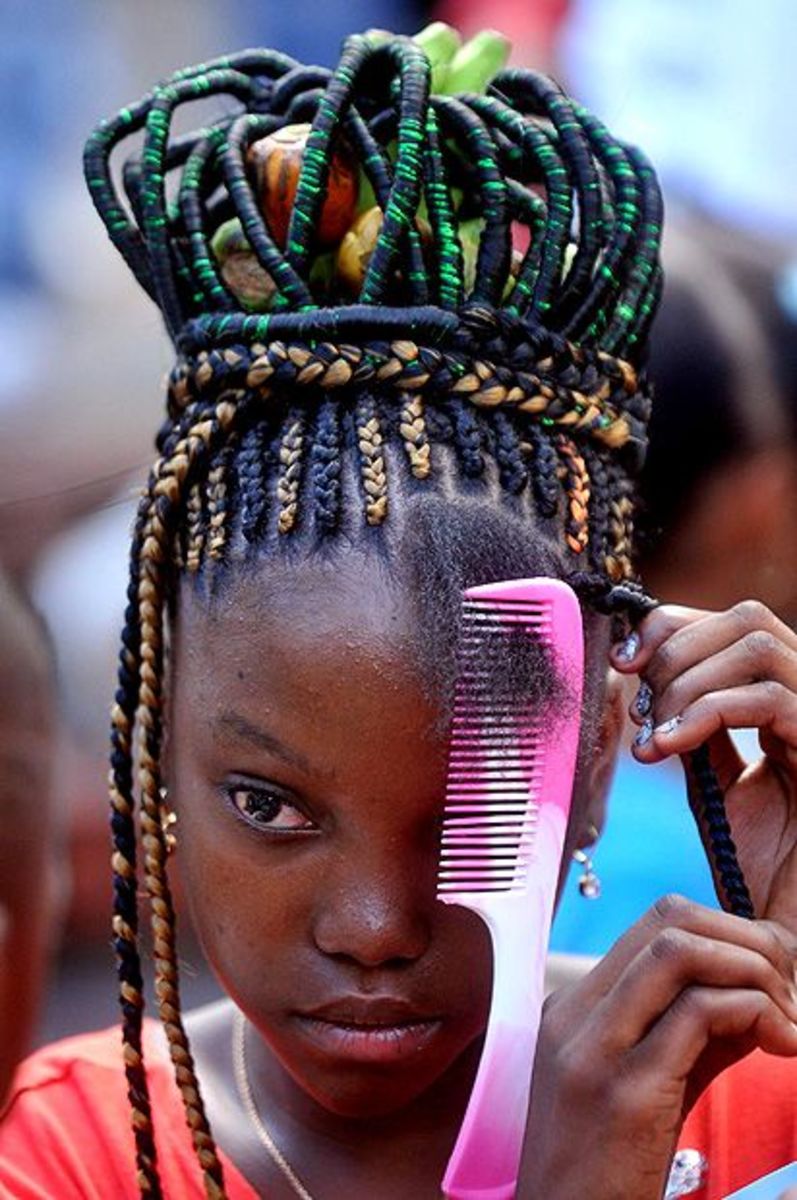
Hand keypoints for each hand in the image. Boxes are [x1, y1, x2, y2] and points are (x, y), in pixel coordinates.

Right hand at [517, 898, 796, 1199]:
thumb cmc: (606, 1175)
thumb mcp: (646, 1088)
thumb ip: (693, 1034)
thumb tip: (757, 995)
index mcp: (574, 1008)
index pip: (658, 922)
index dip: (729, 934)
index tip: (772, 976)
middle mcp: (576, 1015)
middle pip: (669, 920)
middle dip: (747, 942)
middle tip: (789, 991)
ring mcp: (594, 1049)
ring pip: (679, 951)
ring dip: (754, 972)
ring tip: (786, 1022)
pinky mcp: (625, 1092)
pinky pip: (698, 1014)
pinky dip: (754, 1014)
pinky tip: (780, 1046)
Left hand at [612, 599, 796, 930]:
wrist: (790, 929)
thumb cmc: (760, 863)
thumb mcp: (714, 780)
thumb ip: (693, 725)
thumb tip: (645, 675)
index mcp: (788, 699)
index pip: (735, 623)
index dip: (674, 625)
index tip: (621, 660)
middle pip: (748, 618)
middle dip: (676, 647)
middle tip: (639, 706)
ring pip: (758, 646)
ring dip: (687, 682)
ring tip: (654, 736)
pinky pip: (772, 699)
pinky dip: (707, 713)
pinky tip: (667, 749)